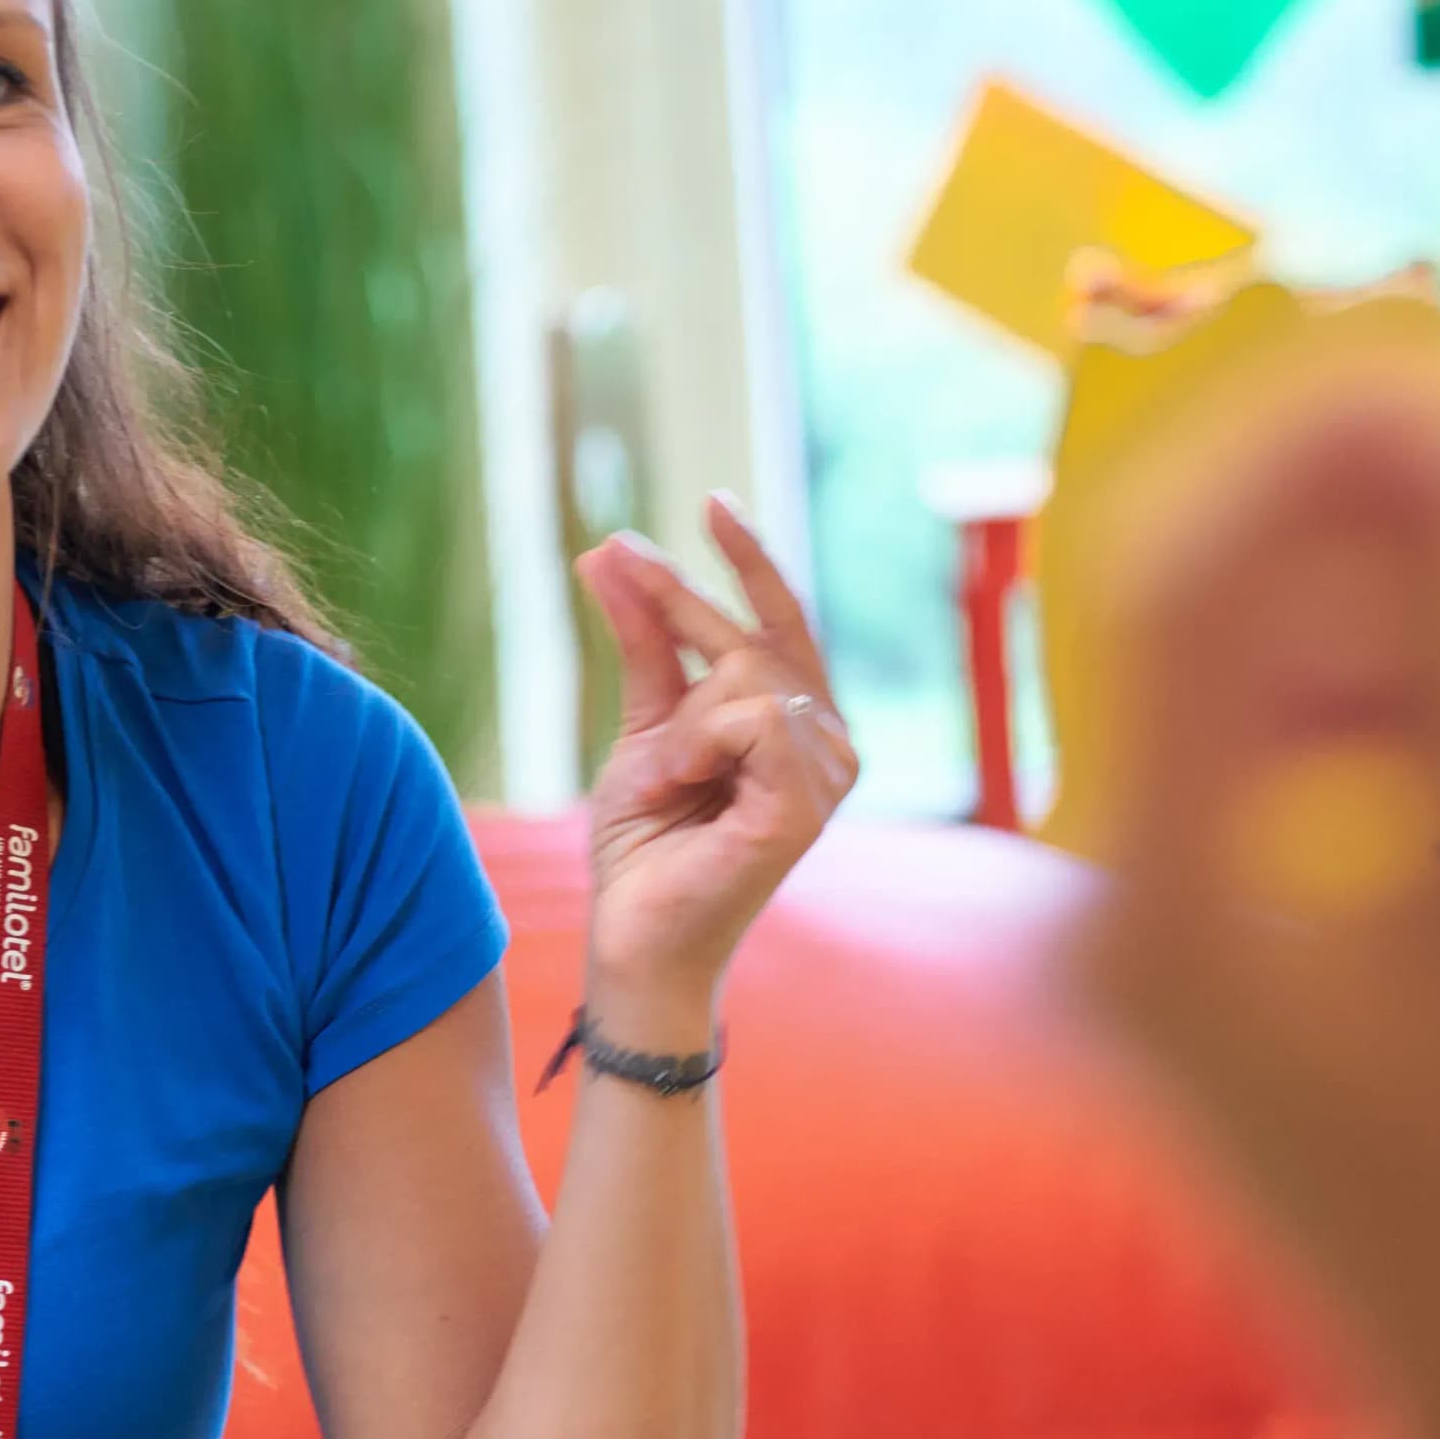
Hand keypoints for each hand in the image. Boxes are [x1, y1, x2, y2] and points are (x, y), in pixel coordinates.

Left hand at [575, 496, 858, 1035]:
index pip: (782, 621)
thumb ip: (644, 641)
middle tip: (618, 567)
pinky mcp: (806, 807)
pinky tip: (679, 788)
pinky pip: (753, 719)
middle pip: (756, 636)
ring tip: (662, 780)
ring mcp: (828, 775)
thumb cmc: (647, 847)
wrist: (635, 937)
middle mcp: (828, 742)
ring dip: (680, 722)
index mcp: (799, 722)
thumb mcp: (641, 725)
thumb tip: (611, 549)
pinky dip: (696, 744)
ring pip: (749, 675)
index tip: (712, 501)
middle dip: (681, 605)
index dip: (750, 559)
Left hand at [1068, 386, 1439, 1438]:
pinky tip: (1427, 641)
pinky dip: (1327, 700)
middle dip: (1296, 502)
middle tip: (1431, 394)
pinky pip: (1236, 789)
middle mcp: (1106, 929)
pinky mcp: (1185, 985)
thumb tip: (1415, 438)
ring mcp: (1135, 964)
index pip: (1184, 604)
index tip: (1421, 380)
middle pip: (1176, 636)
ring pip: (1209, 706)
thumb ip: (1434, 662)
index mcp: (1150, 911)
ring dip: (1320, 589)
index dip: (1299, 464)